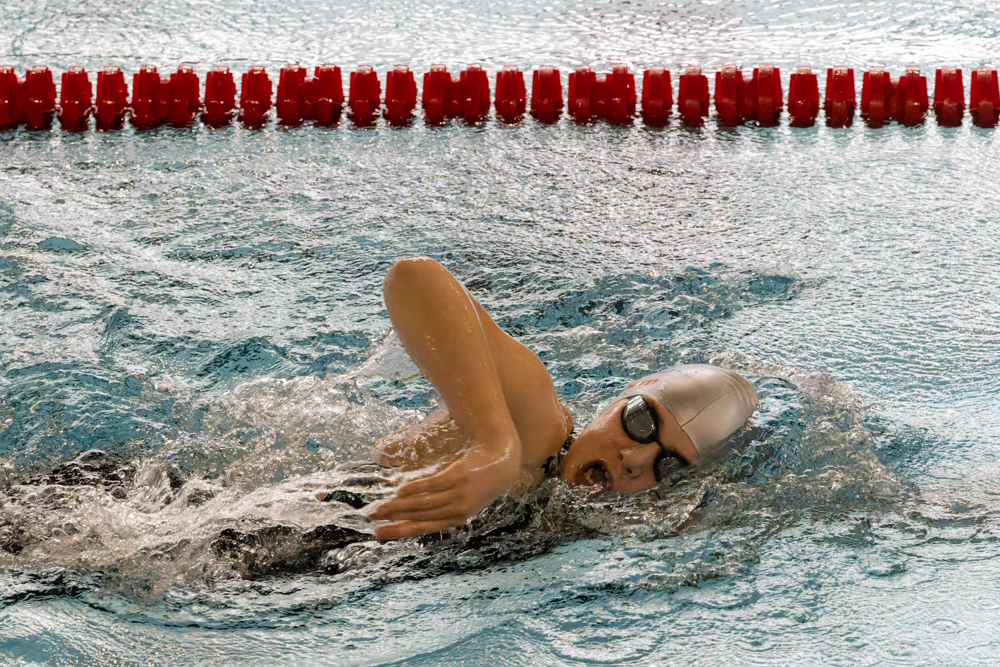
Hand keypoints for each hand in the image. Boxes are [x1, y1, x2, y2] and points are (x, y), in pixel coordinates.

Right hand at [367, 435, 520, 539]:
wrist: (503, 460)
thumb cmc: (481, 480)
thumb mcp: (465, 498)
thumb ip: (444, 506)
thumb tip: (414, 508)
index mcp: (457, 517)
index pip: (424, 527)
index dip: (401, 531)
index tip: (380, 534)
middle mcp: (457, 508)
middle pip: (419, 516)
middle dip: (393, 519)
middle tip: (372, 521)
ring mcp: (458, 493)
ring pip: (423, 503)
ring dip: (398, 506)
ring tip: (380, 508)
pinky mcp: (458, 476)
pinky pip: (433, 485)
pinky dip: (415, 489)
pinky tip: (400, 491)